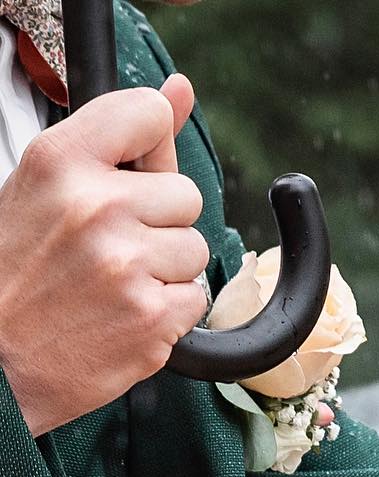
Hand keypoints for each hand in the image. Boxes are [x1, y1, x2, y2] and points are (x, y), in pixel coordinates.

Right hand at [0, 75, 208, 436]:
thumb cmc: (18, 272)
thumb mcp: (48, 186)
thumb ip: (119, 140)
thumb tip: (181, 92)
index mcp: (62, 162)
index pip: (149, 114)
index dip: (151, 145)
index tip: (136, 169)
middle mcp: (97, 207)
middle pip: (186, 194)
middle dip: (161, 221)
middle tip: (113, 245)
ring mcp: (128, 265)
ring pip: (195, 249)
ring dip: (167, 268)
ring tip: (116, 282)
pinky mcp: (153, 318)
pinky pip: (195, 299)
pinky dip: (169, 311)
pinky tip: (125, 312)